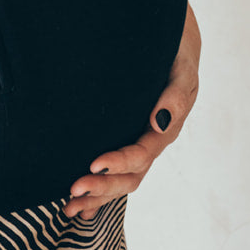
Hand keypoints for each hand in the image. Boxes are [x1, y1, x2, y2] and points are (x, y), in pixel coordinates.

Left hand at [63, 3, 201, 219]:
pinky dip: (100, 193)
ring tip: (68, 207)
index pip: (141, 154)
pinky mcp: (128, 139)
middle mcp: (153, 141)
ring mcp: (141, 143)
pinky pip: (116, 173)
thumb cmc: (175, 52)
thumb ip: (175, 96)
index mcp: (166, 127)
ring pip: (122, 180)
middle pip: (131, 176)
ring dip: (97, 196)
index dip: (118, 162)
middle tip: (72, 190)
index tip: (92, 164)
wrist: (172, 42)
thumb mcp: (181, 70)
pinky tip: (80, 208)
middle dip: (102, 187)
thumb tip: (160, 123)